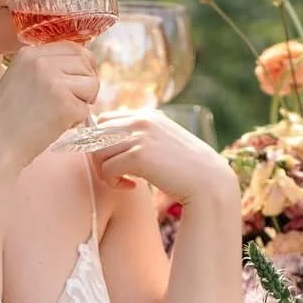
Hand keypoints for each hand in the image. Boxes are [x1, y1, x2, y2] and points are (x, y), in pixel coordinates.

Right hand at [0, 43, 98, 169]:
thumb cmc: (6, 119)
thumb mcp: (18, 78)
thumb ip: (44, 67)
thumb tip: (83, 63)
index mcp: (29, 53)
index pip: (73, 47)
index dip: (83, 65)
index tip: (78, 81)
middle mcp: (42, 62)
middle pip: (86, 63)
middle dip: (85, 84)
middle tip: (70, 103)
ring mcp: (54, 83)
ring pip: (92, 84)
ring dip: (82, 102)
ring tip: (60, 114)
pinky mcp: (65, 105)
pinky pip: (85, 109)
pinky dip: (76, 121)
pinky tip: (56, 126)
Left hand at [87, 110, 238, 207]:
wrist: (207, 181)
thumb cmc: (183, 168)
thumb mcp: (161, 143)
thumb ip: (138, 138)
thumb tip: (104, 146)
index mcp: (146, 115)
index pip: (103, 120)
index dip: (102, 143)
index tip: (117, 161)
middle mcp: (141, 120)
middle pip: (95, 134)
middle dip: (99, 157)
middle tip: (115, 174)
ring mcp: (140, 136)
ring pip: (97, 152)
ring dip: (104, 171)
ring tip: (123, 181)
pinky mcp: (139, 155)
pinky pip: (107, 169)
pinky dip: (113, 182)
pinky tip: (131, 186)